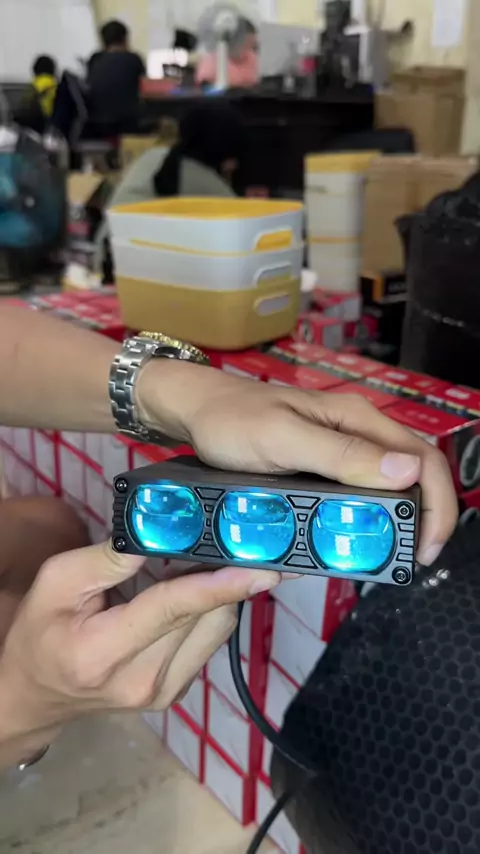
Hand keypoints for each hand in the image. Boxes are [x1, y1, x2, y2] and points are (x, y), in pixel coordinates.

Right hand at [0, 542, 280, 759]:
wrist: (35, 694)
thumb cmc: (41, 632)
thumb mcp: (56, 582)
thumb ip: (107, 558)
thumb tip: (159, 531)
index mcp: (104, 653)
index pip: (173, 609)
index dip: (220, 583)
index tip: (263, 568)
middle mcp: (143, 681)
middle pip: (206, 615)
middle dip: (221, 572)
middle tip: (224, 537)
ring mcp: (165, 692)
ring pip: (217, 627)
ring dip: (218, 589)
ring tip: (195, 561)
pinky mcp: (178, 692)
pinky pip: (210, 639)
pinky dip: (208, 608)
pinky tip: (188, 589)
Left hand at [138, 363, 457, 565]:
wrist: (196, 412)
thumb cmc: (232, 419)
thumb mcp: (282, 438)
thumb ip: (340, 454)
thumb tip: (407, 472)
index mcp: (357, 419)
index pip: (424, 458)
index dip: (438, 504)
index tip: (427, 548)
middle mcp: (357, 432)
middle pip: (414, 474)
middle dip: (423, 518)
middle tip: (412, 559)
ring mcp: (341, 448)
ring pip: (388, 486)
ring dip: (397, 520)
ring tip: (389, 554)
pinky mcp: (323, 465)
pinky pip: (357, 492)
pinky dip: (366, 517)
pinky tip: (355, 537)